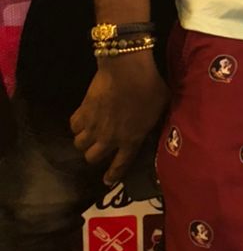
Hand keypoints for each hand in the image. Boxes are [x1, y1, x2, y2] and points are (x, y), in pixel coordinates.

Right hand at [70, 56, 169, 185]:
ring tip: (89, 135)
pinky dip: (77, 125)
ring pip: (80, 145)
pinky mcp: (83, 112)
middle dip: (95, 155)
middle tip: (99, 148)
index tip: (107, 180)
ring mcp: (94, 126)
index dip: (113, 174)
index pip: (120, 164)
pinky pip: (73, 126)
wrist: (127, 70)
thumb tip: (159, 120)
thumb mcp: (161, 107)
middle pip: (92, 157)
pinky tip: (82, 121)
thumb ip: (156, 119)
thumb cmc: (150, 87)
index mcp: (132, 140)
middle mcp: (110, 138)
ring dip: (84, 141)